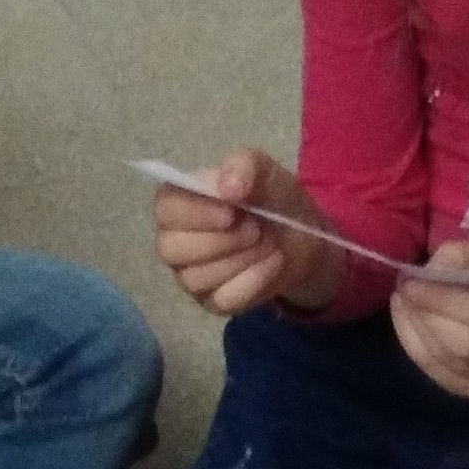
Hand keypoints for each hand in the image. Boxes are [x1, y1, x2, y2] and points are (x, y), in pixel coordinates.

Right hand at [151, 147, 340, 317]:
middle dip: (220, 240)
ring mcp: (191, 275)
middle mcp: (175, 240)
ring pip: (196, 278)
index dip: (196, 214)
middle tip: (255, 229)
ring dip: (241, 259)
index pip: (165, 210)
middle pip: (171, 249)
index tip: (232, 212)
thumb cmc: (272, 199)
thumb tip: (227, 187)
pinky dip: (254, 280)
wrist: (303, 236)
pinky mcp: (213, 301)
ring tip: (267, 242)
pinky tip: (272, 263)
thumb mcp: (265, 171)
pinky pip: (224, 299)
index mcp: (179, 202)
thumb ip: (245, 167)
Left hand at [386, 240, 468, 396]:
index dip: (443, 301)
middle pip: (468, 346)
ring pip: (452, 366)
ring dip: (417, 337)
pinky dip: (420, 355)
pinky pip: (445, 380)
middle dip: (427, 321)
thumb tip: (428, 271)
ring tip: (404, 308)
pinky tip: (410, 330)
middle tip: (404, 296)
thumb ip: (465, 255)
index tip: (410, 285)